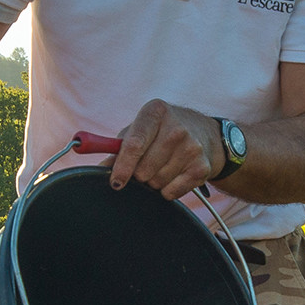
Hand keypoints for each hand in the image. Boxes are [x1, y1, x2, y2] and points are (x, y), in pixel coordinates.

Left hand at [108, 100, 225, 198]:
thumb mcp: (140, 130)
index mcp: (155, 112)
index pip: (134, 144)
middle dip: (138, 174)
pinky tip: (173, 174)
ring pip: (157, 182)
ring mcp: (192, 147)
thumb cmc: (162, 132)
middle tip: (144, 165)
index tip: (116, 182)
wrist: (204, 133)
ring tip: (161, 167)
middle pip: (144, 169)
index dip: (122, 167)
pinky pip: (171, 192)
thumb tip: (99, 170)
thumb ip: (117, 148)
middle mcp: (176, 128)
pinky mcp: (202, 167)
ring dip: (153, 181)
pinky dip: (167, 190)